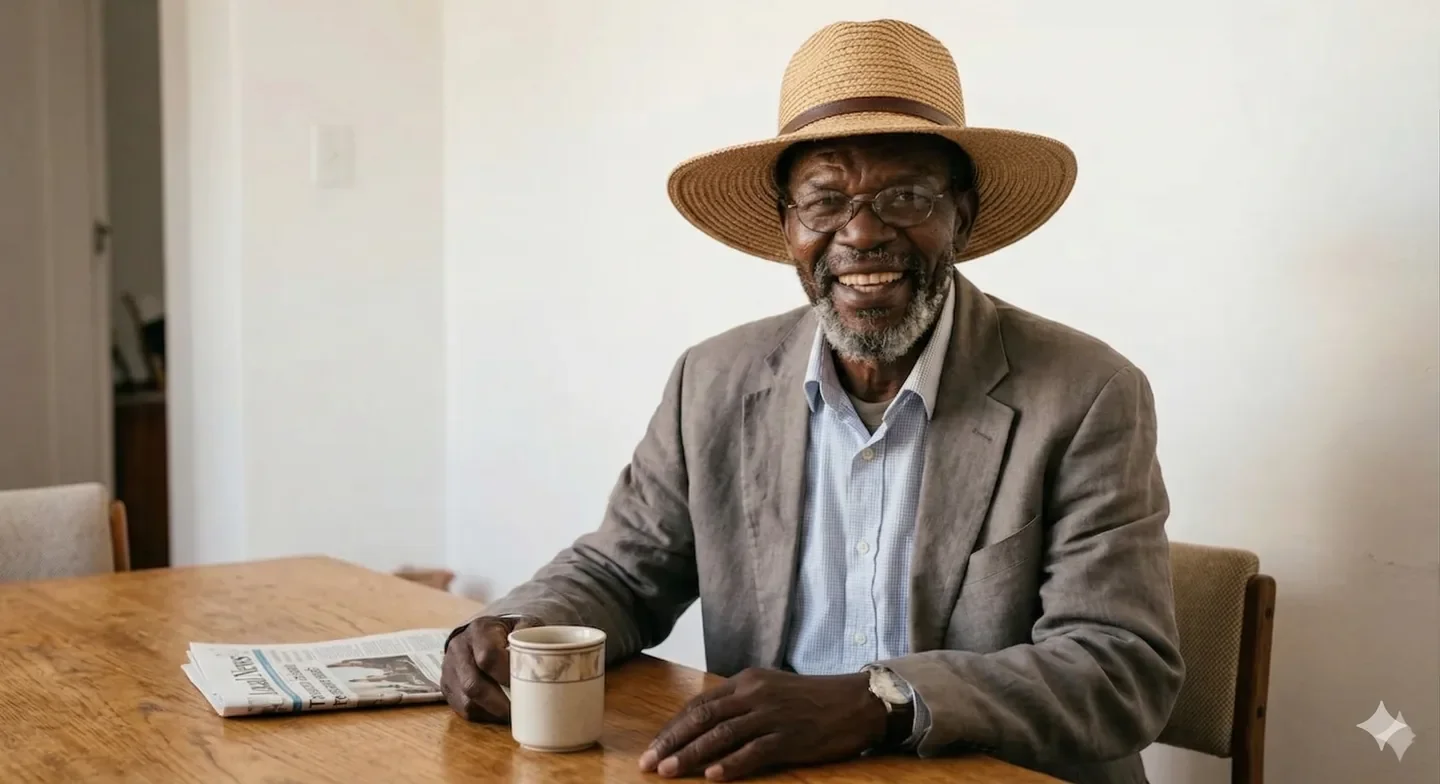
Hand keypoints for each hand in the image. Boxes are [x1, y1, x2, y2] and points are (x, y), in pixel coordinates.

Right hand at [440, 614, 542, 721]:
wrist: (481, 633)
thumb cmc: (508, 632)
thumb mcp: (522, 625)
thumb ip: (532, 637)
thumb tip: (545, 658)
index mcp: (479, 630)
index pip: (488, 656)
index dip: (506, 675)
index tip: (525, 685)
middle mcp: (459, 648)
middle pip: (473, 684)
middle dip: (500, 703)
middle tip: (522, 711)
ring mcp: (449, 669)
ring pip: (467, 701)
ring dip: (492, 712)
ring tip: (513, 715)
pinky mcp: (447, 687)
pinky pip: (463, 709)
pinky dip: (484, 715)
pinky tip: (499, 713)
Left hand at [638, 668, 888, 780]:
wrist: (856, 702)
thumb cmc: (812, 699)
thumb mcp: (770, 690)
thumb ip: (739, 704)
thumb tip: (705, 726)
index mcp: (746, 681)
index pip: (699, 704)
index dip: (673, 726)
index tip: (653, 746)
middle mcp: (754, 694)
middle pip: (703, 718)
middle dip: (671, 742)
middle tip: (648, 763)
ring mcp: (772, 715)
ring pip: (721, 735)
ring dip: (691, 755)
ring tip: (669, 771)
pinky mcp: (790, 737)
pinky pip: (754, 752)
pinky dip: (732, 764)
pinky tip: (713, 777)